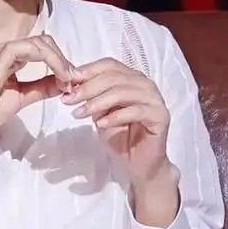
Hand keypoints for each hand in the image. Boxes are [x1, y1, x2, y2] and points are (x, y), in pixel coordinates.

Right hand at [0, 34, 82, 171]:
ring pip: (39, 42)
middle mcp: (3, 49)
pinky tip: (58, 77)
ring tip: (69, 79)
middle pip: (43, 41)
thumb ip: (40, 89)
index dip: (61, 61)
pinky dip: (49, 61)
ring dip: (59, 60)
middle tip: (74, 80)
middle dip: (63, 58)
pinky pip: (28, 50)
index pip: (41, 47)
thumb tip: (63, 83)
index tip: (73, 80)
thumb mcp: (20, 98)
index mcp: (8, 57)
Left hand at [62, 56, 173, 185]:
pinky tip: (100, 124)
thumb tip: (71, 83)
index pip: (109, 65)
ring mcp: (155, 99)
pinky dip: (115, 117)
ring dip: (97, 102)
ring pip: (123, 92)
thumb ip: (91, 97)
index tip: (67, 82)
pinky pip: (135, 111)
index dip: (88, 71)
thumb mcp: (100, 113)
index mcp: (131, 78)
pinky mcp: (160, 116)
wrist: (138, 163)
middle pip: (114, 77)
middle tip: (69, 100)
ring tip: (80, 113)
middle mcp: (145, 85)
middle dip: (88, 88)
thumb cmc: (120, 136)